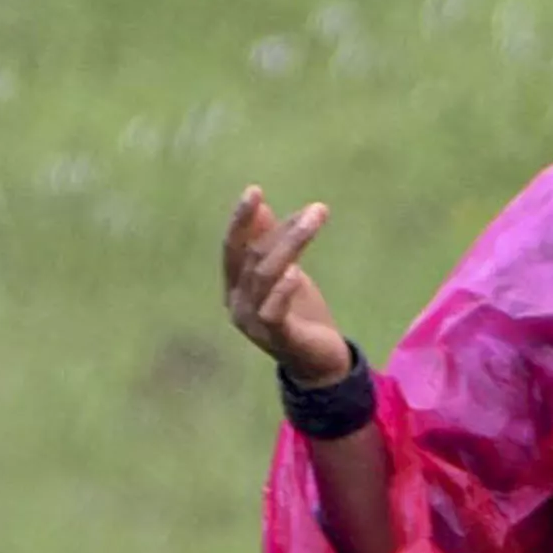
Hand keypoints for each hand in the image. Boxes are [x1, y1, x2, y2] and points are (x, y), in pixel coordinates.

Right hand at [222, 187, 352, 383]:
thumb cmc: (300, 314)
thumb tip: (262, 207)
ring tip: (315, 223)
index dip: (241, 220)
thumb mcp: (287, 273)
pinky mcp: (276, 339)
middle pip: (253, 257)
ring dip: (292, 245)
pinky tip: (296, 272)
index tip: (254, 191)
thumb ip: (271, 245)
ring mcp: (253, 324)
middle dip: (283, 228)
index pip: (233, 247)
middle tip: (316, 209)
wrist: (320, 362)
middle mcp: (237, 304)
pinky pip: (272, 311)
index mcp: (235, 287)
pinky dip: (282, 289)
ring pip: (265, 276)